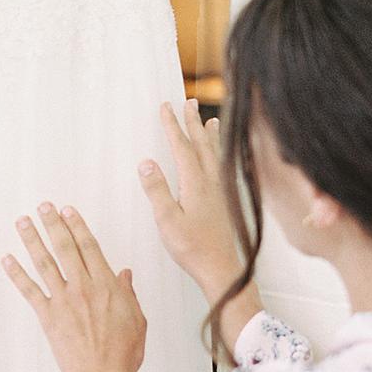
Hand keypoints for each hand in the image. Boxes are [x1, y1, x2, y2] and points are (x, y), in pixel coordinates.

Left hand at [3, 205, 147, 371]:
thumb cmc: (123, 354)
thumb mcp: (137, 320)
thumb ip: (129, 294)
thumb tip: (125, 275)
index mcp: (108, 286)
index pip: (90, 247)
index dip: (78, 226)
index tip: (69, 211)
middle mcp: (84, 288)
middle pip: (66, 248)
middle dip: (54, 224)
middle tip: (43, 207)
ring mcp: (64, 301)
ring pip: (45, 263)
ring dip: (33, 240)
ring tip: (23, 222)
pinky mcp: (48, 316)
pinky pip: (29, 290)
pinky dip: (16, 274)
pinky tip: (7, 259)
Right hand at [139, 100, 243, 304]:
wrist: (222, 268)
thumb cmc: (192, 248)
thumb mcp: (167, 220)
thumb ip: (157, 190)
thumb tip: (147, 162)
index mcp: (196, 183)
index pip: (181, 147)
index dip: (172, 126)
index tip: (165, 107)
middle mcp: (211, 182)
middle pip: (201, 145)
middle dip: (192, 123)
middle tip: (188, 102)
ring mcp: (221, 191)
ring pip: (215, 154)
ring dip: (210, 135)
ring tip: (211, 120)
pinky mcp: (225, 201)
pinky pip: (222, 166)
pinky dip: (219, 153)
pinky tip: (220, 158)